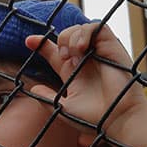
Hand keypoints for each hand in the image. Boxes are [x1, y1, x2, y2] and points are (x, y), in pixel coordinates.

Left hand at [23, 22, 146, 137]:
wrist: (117, 119)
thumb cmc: (94, 118)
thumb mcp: (63, 110)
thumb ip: (48, 99)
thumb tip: (33, 88)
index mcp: (73, 72)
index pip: (55, 51)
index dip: (42, 43)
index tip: (29, 42)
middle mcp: (86, 60)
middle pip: (67, 35)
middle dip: (60, 40)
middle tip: (64, 57)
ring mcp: (99, 53)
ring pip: (81, 28)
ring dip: (72, 37)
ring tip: (74, 55)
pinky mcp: (112, 47)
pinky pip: (97, 27)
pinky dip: (85, 32)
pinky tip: (82, 48)